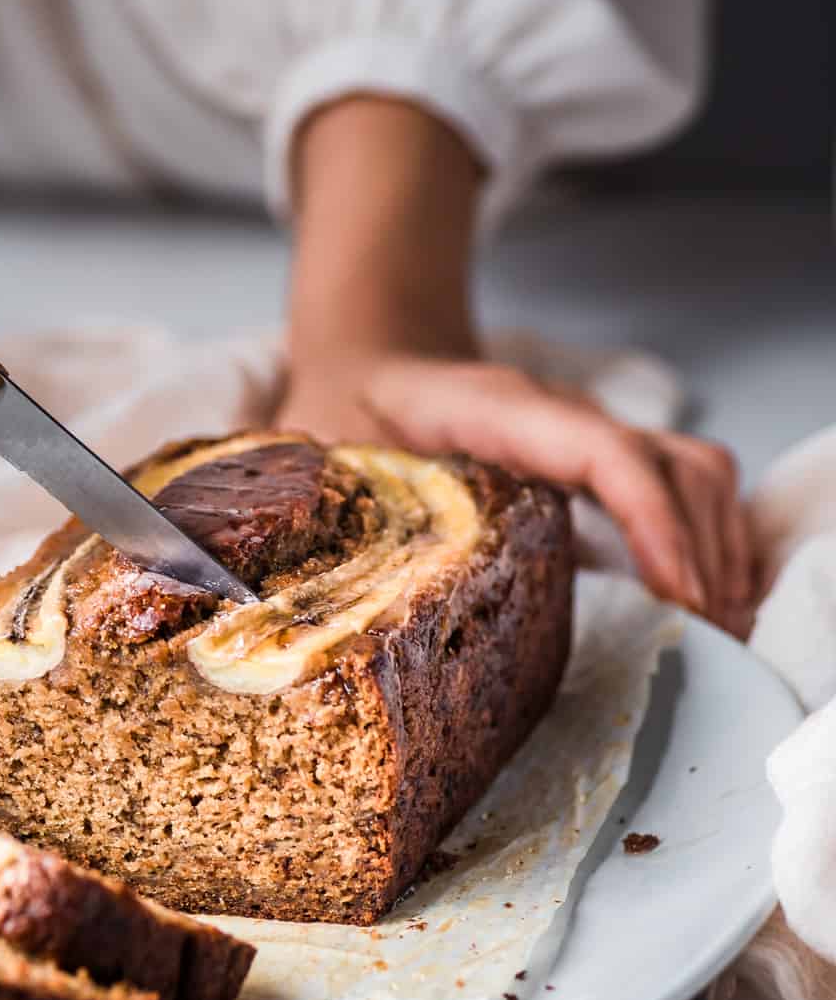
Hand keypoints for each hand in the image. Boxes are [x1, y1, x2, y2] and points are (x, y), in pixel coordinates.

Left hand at [278, 353, 752, 634]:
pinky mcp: (591, 463)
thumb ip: (310, 502)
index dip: (649, 520)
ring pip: (691, 470)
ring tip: (716, 631)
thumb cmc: (342, 408)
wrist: (370, 359)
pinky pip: (679, 486)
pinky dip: (705, 538)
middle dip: (704, 551)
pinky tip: (698, 600)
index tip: (679, 594)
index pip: (600, 450)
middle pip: (673, 464)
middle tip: (706, 640)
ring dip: (718, 547)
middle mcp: (556, 420)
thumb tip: (280, 581)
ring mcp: (582, 438)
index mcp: (493, 412)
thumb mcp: (312, 449)